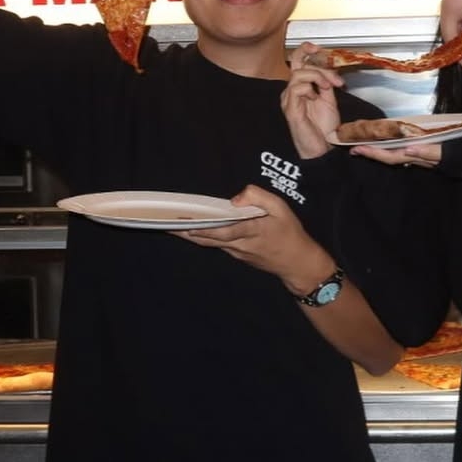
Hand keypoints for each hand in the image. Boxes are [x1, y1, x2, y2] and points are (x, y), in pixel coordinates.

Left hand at [174, 186, 329, 287]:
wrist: (297, 264)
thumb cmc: (290, 233)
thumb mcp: (281, 208)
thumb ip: (259, 197)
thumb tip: (236, 198)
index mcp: (251, 231)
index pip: (223, 229)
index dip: (203, 226)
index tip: (184, 221)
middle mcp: (240, 244)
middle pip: (208, 238)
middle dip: (186, 232)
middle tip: (164, 224)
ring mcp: (237, 252)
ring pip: (209, 243)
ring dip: (190, 235)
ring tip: (170, 226)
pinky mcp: (237, 256)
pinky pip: (216, 245)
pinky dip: (202, 238)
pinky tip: (192, 231)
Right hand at [282, 42, 345, 158]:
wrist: (323, 148)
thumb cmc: (323, 128)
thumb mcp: (329, 99)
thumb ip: (326, 84)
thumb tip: (329, 71)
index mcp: (300, 87)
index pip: (297, 62)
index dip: (304, 51)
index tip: (316, 47)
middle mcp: (291, 91)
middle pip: (299, 65)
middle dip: (320, 68)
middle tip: (335, 80)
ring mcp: (289, 99)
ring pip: (299, 74)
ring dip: (317, 77)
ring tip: (328, 89)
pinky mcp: (290, 109)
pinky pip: (297, 88)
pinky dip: (310, 89)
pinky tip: (316, 98)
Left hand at [349, 141, 442, 168]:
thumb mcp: (450, 152)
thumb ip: (429, 152)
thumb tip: (407, 149)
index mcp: (420, 157)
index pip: (391, 156)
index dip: (373, 153)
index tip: (356, 148)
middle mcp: (418, 158)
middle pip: (389, 156)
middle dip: (371, 153)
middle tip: (352, 147)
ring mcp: (423, 157)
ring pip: (397, 154)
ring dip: (381, 150)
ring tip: (365, 145)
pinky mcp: (429, 153)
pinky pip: (406, 151)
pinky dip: (395, 147)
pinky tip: (391, 144)